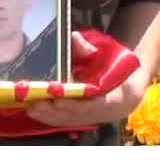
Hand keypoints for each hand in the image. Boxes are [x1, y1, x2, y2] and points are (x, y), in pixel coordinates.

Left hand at [26, 31, 147, 126]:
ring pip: (69, 121)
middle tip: (37, 103)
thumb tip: (72, 37)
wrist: (129, 88)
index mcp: (118, 97)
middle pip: (77, 115)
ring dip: (49, 116)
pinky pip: (66, 122)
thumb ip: (89, 49)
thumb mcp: (110, 56)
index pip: (95, 105)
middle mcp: (105, 113)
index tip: (58, 100)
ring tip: (30, 108)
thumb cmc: (117, 68)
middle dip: (56, 111)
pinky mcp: (84, 120)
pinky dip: (49, 119)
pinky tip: (33, 113)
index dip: (76, 105)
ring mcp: (94, 119)